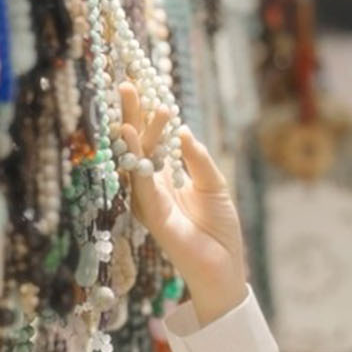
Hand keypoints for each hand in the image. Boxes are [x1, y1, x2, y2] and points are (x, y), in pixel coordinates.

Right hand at [117, 82, 247, 324]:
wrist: (224, 265)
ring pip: (134, 161)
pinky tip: (132, 140)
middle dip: (130, 116)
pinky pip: (142, 186)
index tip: (142, 88)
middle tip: (126, 86)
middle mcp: (151, 187)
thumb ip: (197, 159)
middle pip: (137, 145)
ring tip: (131, 105)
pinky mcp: (154, 217)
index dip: (145, 115)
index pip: (151, 140)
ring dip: (132, 134)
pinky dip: (136, 162)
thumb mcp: (213, 184)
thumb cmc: (219, 228)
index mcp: (165, 178)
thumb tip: (182, 131)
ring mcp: (149, 202)